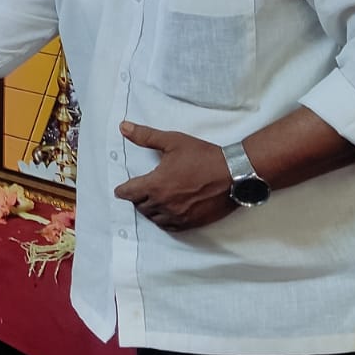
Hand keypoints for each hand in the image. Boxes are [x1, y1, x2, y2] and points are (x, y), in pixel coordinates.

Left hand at [111, 121, 232, 230]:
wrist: (233, 174)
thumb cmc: (203, 156)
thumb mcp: (172, 141)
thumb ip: (145, 136)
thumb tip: (123, 127)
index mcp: (156, 184)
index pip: (129, 193)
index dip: (122, 191)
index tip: (120, 190)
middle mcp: (164, 203)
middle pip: (140, 206)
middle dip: (137, 198)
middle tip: (139, 192)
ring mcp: (178, 215)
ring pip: (154, 218)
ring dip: (149, 210)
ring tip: (152, 201)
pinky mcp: (191, 223)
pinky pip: (169, 227)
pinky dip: (163, 220)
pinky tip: (165, 213)